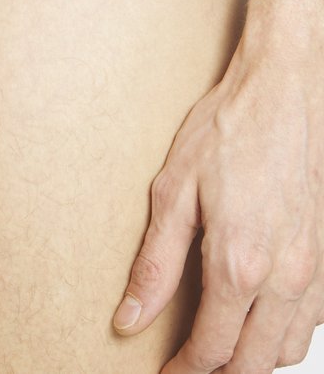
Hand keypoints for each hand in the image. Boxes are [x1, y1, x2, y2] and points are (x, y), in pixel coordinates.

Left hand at [112, 0, 323, 372]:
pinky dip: (285, 332)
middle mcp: (285, 277)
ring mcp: (314, 267)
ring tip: (220, 346)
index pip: (212, 351)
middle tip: (188, 363)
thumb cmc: (229, 130)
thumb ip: (154, 263)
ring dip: (254, 358)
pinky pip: (312, 318)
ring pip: (288, 347)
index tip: (165, 373)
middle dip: (218, 373)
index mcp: (239, 265)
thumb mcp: (174, 192)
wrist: (283, 91)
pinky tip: (260, 315)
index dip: (183, 371)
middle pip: (254, 362)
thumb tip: (130, 318)